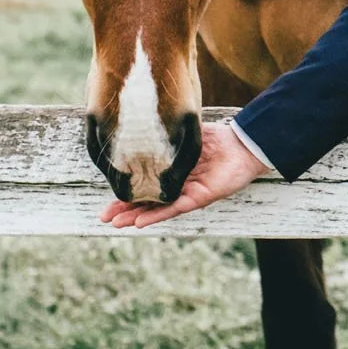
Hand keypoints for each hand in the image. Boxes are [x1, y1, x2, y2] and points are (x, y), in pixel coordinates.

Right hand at [98, 121, 268, 228]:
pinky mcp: (199, 198)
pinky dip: (156, 215)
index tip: (107, 193)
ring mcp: (187, 193)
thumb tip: (142, 125)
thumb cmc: (217, 139)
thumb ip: (166, 134)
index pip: (145, 183)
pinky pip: (174, 208)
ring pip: (157, 208)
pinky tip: (139, 221)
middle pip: (147, 200)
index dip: (127, 190)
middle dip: (125, 209)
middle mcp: (177, 185)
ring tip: (116, 223)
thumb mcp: (185, 133)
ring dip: (136, 216)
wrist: (244, 145)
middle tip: (104, 217)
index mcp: (171, 171)